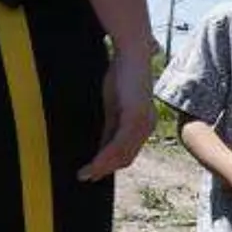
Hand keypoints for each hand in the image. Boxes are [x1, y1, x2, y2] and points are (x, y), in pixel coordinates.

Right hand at [79, 48, 154, 181]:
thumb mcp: (113, 107)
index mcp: (143, 125)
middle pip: (125, 158)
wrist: (132, 54)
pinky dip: (105, 156)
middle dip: (104, 169)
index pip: (127, 152)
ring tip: (84, 174)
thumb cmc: (122, 76)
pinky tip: (93, 163)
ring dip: (102, 167)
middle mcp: (147, 127)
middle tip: (84, 177)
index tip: (92, 173)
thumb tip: (101, 150)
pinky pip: (119, 144)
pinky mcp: (135, 118)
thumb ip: (110, 128)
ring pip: (122, 154)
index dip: (110, 165)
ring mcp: (143, 124)